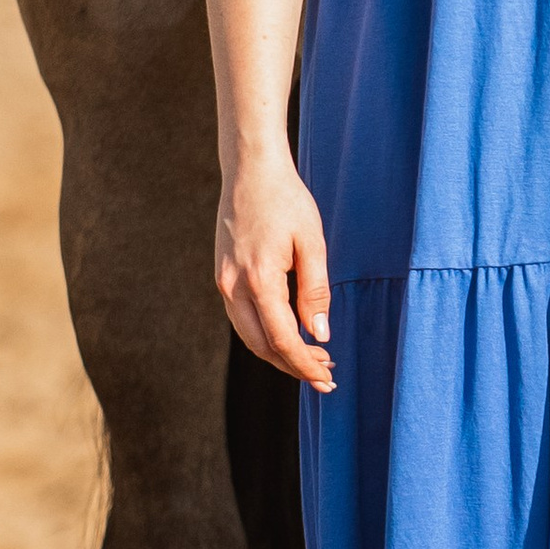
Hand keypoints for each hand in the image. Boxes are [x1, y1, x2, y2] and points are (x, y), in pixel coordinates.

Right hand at [217, 149, 335, 389]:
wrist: (250, 170)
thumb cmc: (287, 201)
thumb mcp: (312, 243)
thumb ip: (316, 292)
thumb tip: (320, 335)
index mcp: (259, 280)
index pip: (283, 340)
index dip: (305, 364)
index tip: (327, 377)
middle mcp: (234, 287)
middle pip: (261, 346)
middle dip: (293, 366)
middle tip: (325, 375)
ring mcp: (223, 282)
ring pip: (249, 335)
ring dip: (278, 353)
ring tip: (311, 358)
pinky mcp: (222, 276)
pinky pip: (242, 318)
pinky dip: (264, 333)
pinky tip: (288, 334)